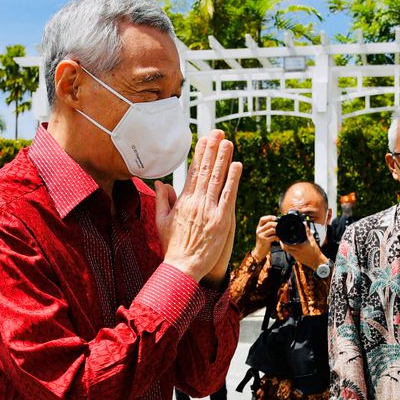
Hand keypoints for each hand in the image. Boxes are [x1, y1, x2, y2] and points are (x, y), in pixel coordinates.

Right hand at [156, 130, 242, 282]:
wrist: (181, 267)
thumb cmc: (172, 246)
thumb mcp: (161, 221)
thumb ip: (162, 200)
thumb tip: (162, 182)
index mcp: (183, 201)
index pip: (193, 172)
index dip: (200, 154)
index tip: (204, 139)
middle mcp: (196, 202)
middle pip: (206, 171)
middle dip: (213, 150)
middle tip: (218, 132)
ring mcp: (209, 210)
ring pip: (218, 179)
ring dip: (223, 159)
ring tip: (228, 142)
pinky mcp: (221, 220)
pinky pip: (228, 196)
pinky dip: (233, 180)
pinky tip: (237, 165)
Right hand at [253, 215, 278, 260]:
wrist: (259, 251)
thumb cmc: (264, 241)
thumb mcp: (263, 233)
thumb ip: (268, 227)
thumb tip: (278, 221)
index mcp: (259, 227)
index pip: (262, 219)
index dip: (269, 217)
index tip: (275, 218)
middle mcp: (259, 230)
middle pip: (269, 224)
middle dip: (276, 224)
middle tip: (281, 226)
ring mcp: (261, 236)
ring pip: (272, 230)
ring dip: (278, 231)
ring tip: (280, 233)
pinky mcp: (265, 241)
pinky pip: (274, 236)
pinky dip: (278, 237)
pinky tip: (278, 239)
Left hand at [281, 222, 326, 271]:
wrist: (317, 261)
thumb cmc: (315, 251)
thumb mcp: (312, 240)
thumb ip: (307, 231)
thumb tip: (305, 224)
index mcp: (299, 247)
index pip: (286, 244)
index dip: (282, 240)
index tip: (281, 236)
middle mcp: (296, 252)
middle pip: (284, 248)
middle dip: (282, 243)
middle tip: (281, 239)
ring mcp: (296, 256)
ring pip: (287, 251)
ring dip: (286, 246)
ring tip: (286, 242)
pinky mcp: (297, 259)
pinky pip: (291, 253)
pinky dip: (290, 250)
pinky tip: (292, 247)